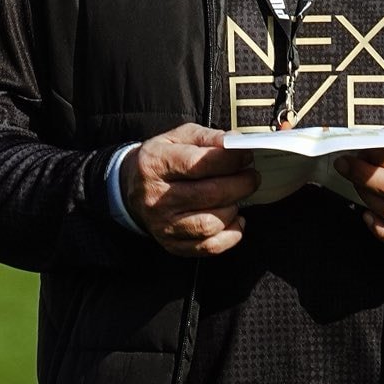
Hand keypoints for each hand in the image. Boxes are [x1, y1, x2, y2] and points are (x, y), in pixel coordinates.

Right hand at [123, 123, 259, 257]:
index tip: (246, 155)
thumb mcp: (176, 138)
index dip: (229, 160)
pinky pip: (209, 247)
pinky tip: (234, 219)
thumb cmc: (161, 159)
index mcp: (155, 164)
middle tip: (251, 177)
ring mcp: (163, 224)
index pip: (198, 164)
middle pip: (209, 195)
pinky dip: (231, 234)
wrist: (131, 187)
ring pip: (210, 224)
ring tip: (237, 197)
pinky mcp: (172, 244)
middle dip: (240, 184)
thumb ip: (206, 137)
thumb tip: (236, 142)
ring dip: (233, 209)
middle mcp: (156, 197)